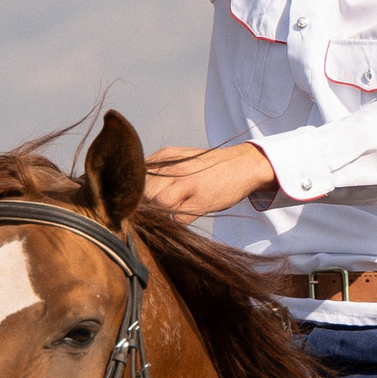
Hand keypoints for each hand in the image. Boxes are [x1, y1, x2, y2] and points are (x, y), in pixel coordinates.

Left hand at [143, 143, 276, 219]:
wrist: (243, 166)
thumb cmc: (208, 166)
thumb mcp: (180, 158)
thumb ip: (158, 168)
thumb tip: (133, 187)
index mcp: (166, 156)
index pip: (137, 176)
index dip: (135, 190)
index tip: (138, 199)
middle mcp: (175, 168)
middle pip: (145, 191)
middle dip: (146, 203)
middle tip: (155, 208)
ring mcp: (189, 185)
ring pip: (159, 204)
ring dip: (161, 212)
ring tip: (170, 211)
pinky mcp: (201, 202)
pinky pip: (178, 218)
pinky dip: (177, 221)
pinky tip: (184, 214)